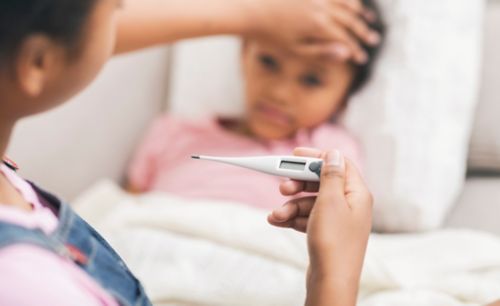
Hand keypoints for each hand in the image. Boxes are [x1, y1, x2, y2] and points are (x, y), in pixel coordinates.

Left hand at [242, 0, 380, 62]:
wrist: (249, 10)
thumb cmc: (270, 35)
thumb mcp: (295, 50)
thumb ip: (321, 51)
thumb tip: (346, 53)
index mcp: (318, 26)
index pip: (345, 39)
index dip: (356, 49)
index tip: (362, 58)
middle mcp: (321, 7)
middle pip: (350, 20)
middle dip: (363, 31)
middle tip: (374, 40)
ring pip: (347, 1)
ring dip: (359, 11)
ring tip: (368, 19)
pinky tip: (351, 3)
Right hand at [268, 147, 372, 304]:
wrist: (331, 282)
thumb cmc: (333, 243)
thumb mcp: (329, 202)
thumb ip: (330, 175)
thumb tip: (333, 153)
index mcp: (357, 193)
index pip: (338, 163)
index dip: (316, 157)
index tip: (295, 154)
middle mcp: (350, 204)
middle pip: (321, 183)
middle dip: (298, 184)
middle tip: (282, 187)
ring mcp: (338, 220)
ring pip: (310, 202)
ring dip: (290, 206)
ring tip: (276, 215)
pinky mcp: (326, 233)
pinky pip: (307, 218)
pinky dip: (292, 218)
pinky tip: (276, 221)